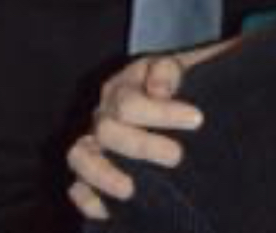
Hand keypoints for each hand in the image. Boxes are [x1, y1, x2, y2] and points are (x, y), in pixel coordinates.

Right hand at [67, 43, 223, 219]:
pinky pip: (78, 186)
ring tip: (130, 190)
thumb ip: (167, 71)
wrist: (174, 95)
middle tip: (177, 156)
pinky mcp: (90, 170)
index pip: (130, 102)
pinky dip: (87, 198)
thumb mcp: (176, 67)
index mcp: (121, 87)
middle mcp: (102, 114)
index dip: (162, 113)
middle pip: (107, 131)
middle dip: (143, 146)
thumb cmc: (175, 83)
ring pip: (81, 158)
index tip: (197, 120)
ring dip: (104, 175)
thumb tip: (159, 91)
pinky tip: (105, 210)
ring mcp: (93, 143)